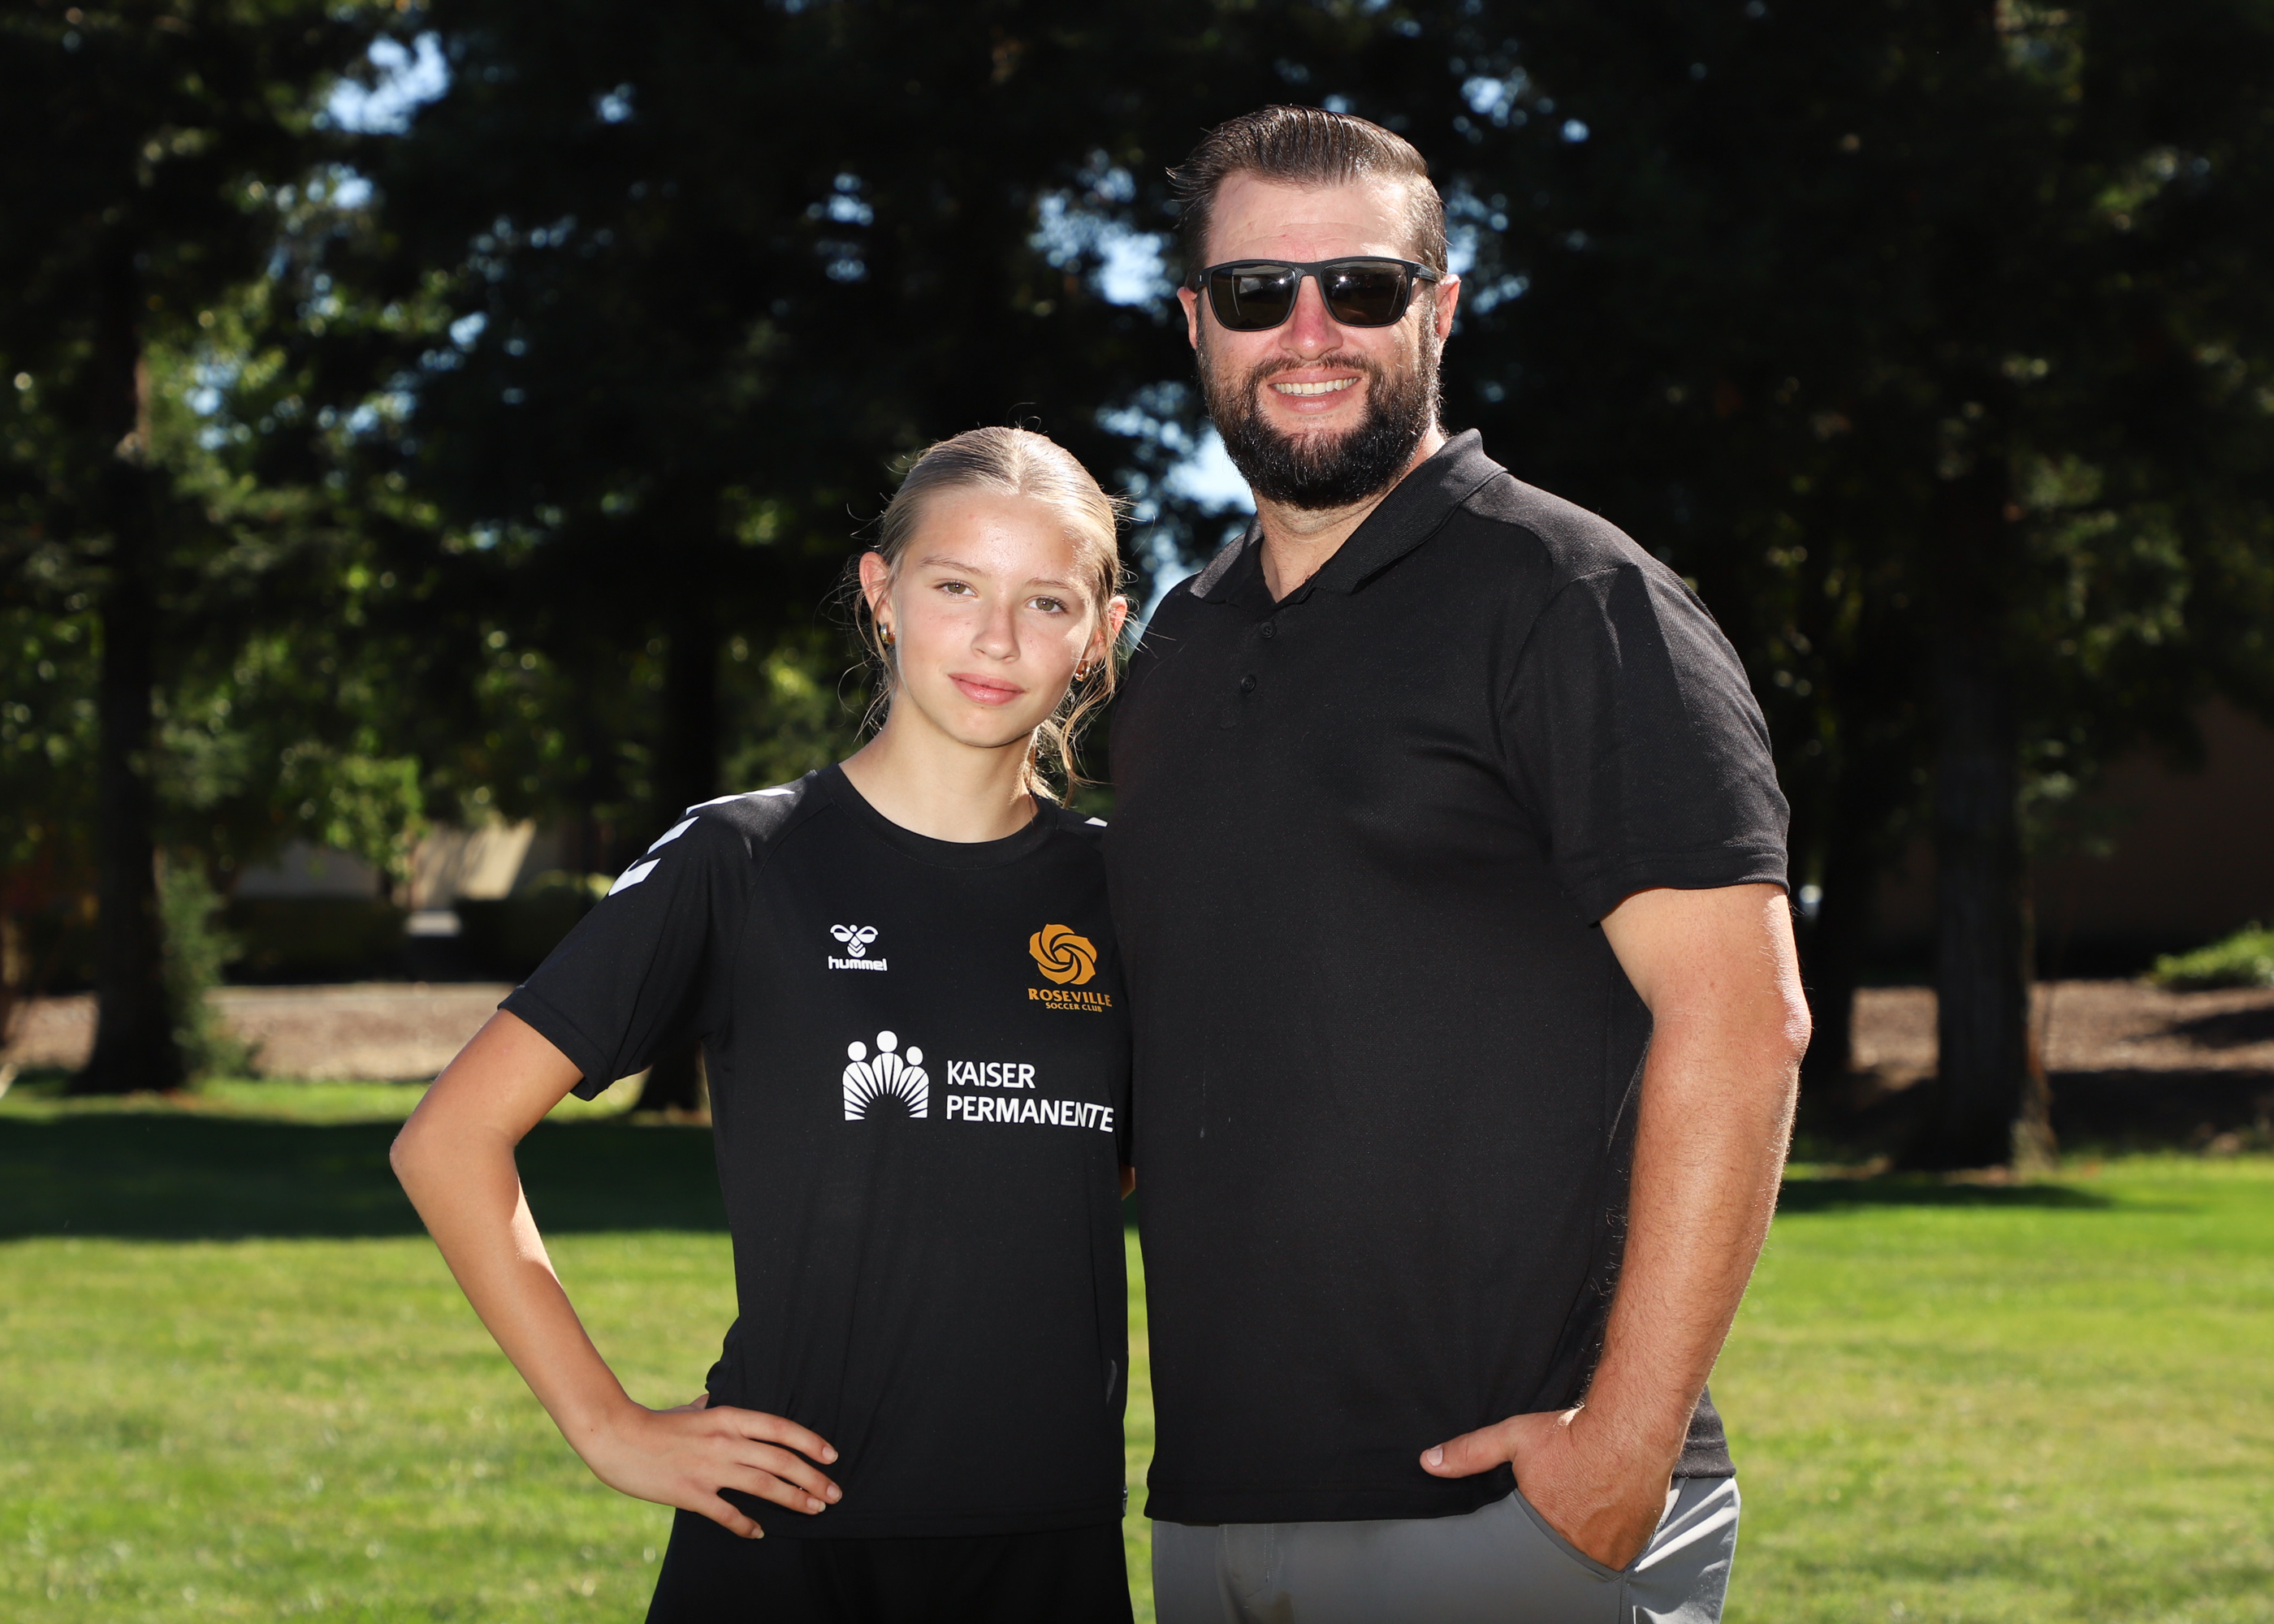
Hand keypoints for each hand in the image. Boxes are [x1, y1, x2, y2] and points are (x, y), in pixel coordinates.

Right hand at [576, 1394, 841, 1537]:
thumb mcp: (686, 1410)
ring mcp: (709, 1468)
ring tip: (814, 1509)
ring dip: (793, 1499)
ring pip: (763, 1484)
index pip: (780, 1428)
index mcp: (727, 1417)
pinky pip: (727, 1513)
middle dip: (812, 1478)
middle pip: (780, 1460)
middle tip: (834, 1494)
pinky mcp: (690, 1493)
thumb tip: (709, 1396)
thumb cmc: (651, 1423)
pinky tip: (760, 1532)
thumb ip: (703, 1406)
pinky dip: (746, 1525)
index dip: (810, 1442)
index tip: (832, 1457)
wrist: (615, 1436)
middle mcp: (724, 1441)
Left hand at [1421, 1407, 1669, 1569]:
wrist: (1631, 1427)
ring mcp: (1615, 1548)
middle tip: (1567, 1505)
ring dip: (1590, 1535)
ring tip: (1588, 1506)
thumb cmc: (1573, 1434)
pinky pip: (1622, 1548)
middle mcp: (1582, 1548)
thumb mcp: (1514, 1438)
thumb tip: (1428, 1462)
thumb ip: (1470, 1452)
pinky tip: (1610, 1508)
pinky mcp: (1640, 1540)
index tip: (1542, 1509)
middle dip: (1563, 1531)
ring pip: (1595, 1552)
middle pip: (1564, 1550)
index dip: (1536, 1525)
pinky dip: (1615, 1533)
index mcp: (1547, 1530)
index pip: (1531, 1546)